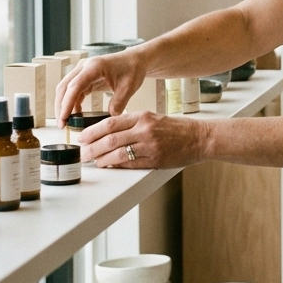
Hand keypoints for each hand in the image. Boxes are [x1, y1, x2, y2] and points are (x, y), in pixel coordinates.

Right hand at [56, 48, 150, 125]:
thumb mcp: (129, 87)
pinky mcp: (85, 77)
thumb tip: (110, 117)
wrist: (136, 60)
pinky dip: (72, 102)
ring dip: (64, 105)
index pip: (75, 86)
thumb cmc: (133, 69)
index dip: (67, 103)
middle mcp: (85, 67)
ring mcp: (83, 71)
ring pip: (66, 89)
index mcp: (94, 67)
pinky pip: (74, 91)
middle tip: (62, 124)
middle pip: (65, 87)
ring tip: (66, 123)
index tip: (64, 118)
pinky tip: (76, 114)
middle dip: (61, 106)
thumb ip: (119, 102)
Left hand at [77, 111, 210, 168]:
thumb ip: (134, 123)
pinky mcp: (155, 160)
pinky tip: (109, 165)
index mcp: (143, 117)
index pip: (111, 123)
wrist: (200, 138)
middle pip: (110, 139)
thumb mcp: (154, 118)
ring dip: (101, 158)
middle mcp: (145, 130)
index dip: (92, 131)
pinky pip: (130, 164)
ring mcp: (150, 146)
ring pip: (117, 152)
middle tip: (82, 152)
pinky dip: (116, 166)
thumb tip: (110, 132)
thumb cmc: (177, 129)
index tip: (82, 136)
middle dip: (92, 147)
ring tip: (92, 161)